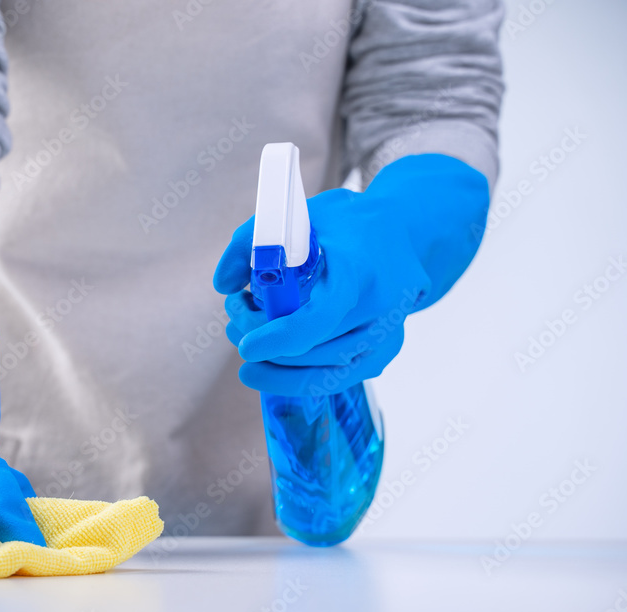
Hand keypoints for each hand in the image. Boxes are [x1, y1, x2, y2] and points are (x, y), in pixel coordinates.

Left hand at [214, 154, 488, 395]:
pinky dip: (297, 376)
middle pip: (313, 350)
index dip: (279, 339)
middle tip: (234, 326)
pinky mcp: (380, 356)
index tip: (247, 347)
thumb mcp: (297, 215)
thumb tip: (223, 284)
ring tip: (244, 336)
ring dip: (277, 364)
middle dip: (265, 346)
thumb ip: (250, 241)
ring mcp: (385, 339)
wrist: (404, 234)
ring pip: (323, 373)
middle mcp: (380, 311)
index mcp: (360, 273)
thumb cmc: (349, 224)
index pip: (319, 320)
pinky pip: (334, 379)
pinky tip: (270, 361)